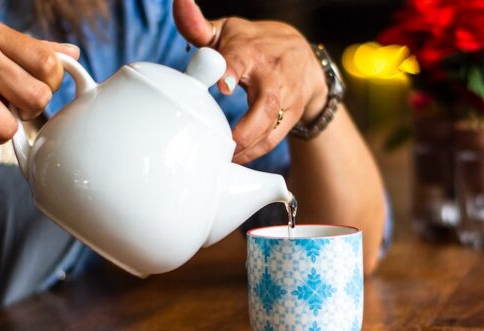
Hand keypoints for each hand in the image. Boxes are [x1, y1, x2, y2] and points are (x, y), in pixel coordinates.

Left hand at [173, 0, 327, 163]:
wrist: (304, 59)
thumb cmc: (255, 45)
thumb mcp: (228, 32)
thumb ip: (198, 25)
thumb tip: (179, 3)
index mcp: (251, 51)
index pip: (242, 58)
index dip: (232, 70)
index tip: (223, 85)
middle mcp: (272, 75)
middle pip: (265, 104)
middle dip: (246, 128)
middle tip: (224, 144)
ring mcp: (287, 98)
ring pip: (272, 127)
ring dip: (248, 148)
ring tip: (223, 160)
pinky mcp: (293, 116)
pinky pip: (275, 139)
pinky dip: (255, 153)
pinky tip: (235, 161)